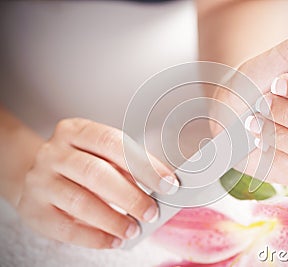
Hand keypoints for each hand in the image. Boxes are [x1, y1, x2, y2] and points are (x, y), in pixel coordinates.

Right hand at [16, 118, 178, 248]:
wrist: (36, 177)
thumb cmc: (80, 165)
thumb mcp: (99, 155)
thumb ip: (125, 166)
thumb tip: (160, 185)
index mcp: (75, 131)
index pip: (113, 142)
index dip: (143, 164)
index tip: (167, 183)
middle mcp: (54, 153)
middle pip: (96, 173)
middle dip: (130, 196)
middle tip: (152, 212)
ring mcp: (40, 181)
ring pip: (81, 201)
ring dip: (113, 219)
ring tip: (134, 229)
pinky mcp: (34, 210)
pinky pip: (66, 228)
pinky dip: (94, 237)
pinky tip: (114, 240)